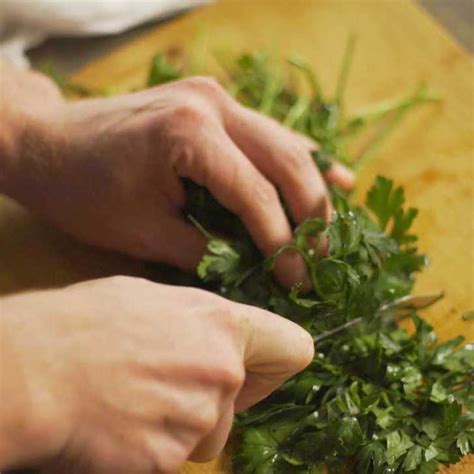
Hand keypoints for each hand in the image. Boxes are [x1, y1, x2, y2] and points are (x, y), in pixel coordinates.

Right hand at [0, 276, 313, 471]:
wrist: (31, 368)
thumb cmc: (85, 321)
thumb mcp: (151, 298)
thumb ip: (197, 320)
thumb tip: (212, 333)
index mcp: (222, 325)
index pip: (294, 348)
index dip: (277, 361)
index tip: (256, 367)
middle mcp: (221, 373)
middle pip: (240, 399)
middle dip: (214, 398)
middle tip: (167, 381)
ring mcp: (197, 421)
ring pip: (208, 434)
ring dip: (179, 425)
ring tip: (133, 399)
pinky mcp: (167, 461)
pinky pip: (174, 457)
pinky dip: (152, 447)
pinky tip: (120, 423)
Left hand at [1, 68, 352, 285]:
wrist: (49, 143)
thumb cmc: (85, 190)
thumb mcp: (144, 232)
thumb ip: (206, 252)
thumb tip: (253, 270)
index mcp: (190, 134)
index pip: (256, 195)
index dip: (282, 243)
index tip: (297, 281)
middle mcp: (213, 104)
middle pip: (287, 161)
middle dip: (311, 215)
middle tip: (321, 259)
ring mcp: (216, 97)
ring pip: (286, 143)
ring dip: (313, 187)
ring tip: (332, 229)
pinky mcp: (215, 104)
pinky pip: (270, 133)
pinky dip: (301, 158)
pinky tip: (335, 175)